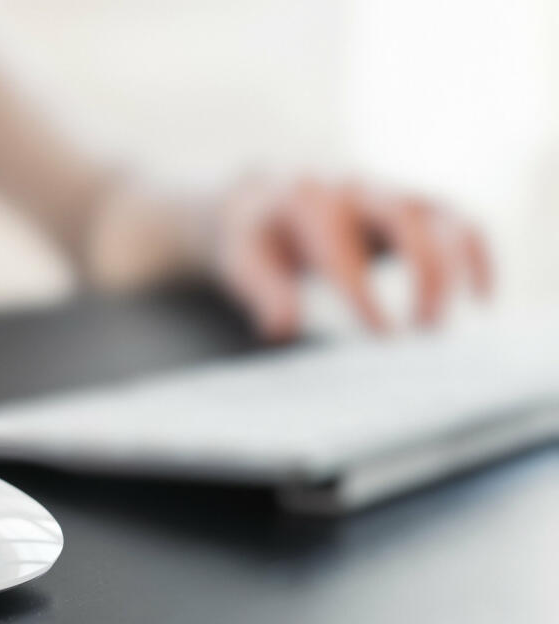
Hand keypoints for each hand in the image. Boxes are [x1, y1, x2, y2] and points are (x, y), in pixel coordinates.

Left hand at [83, 174, 491, 339]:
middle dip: (423, 277)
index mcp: (306, 200)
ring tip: (440, 326)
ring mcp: (388, 192)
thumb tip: (283, 328)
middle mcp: (354, 188)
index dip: (365, 291)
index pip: (342, 245)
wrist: (254, 199)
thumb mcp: (240, 262)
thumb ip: (262, 291)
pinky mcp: (413, 203)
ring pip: (443, 217)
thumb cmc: (250, 239)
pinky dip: (478, 255)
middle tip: (420, 333)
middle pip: (406, 221)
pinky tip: (482, 298)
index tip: (384, 336)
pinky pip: (460, 220)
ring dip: (455, 270)